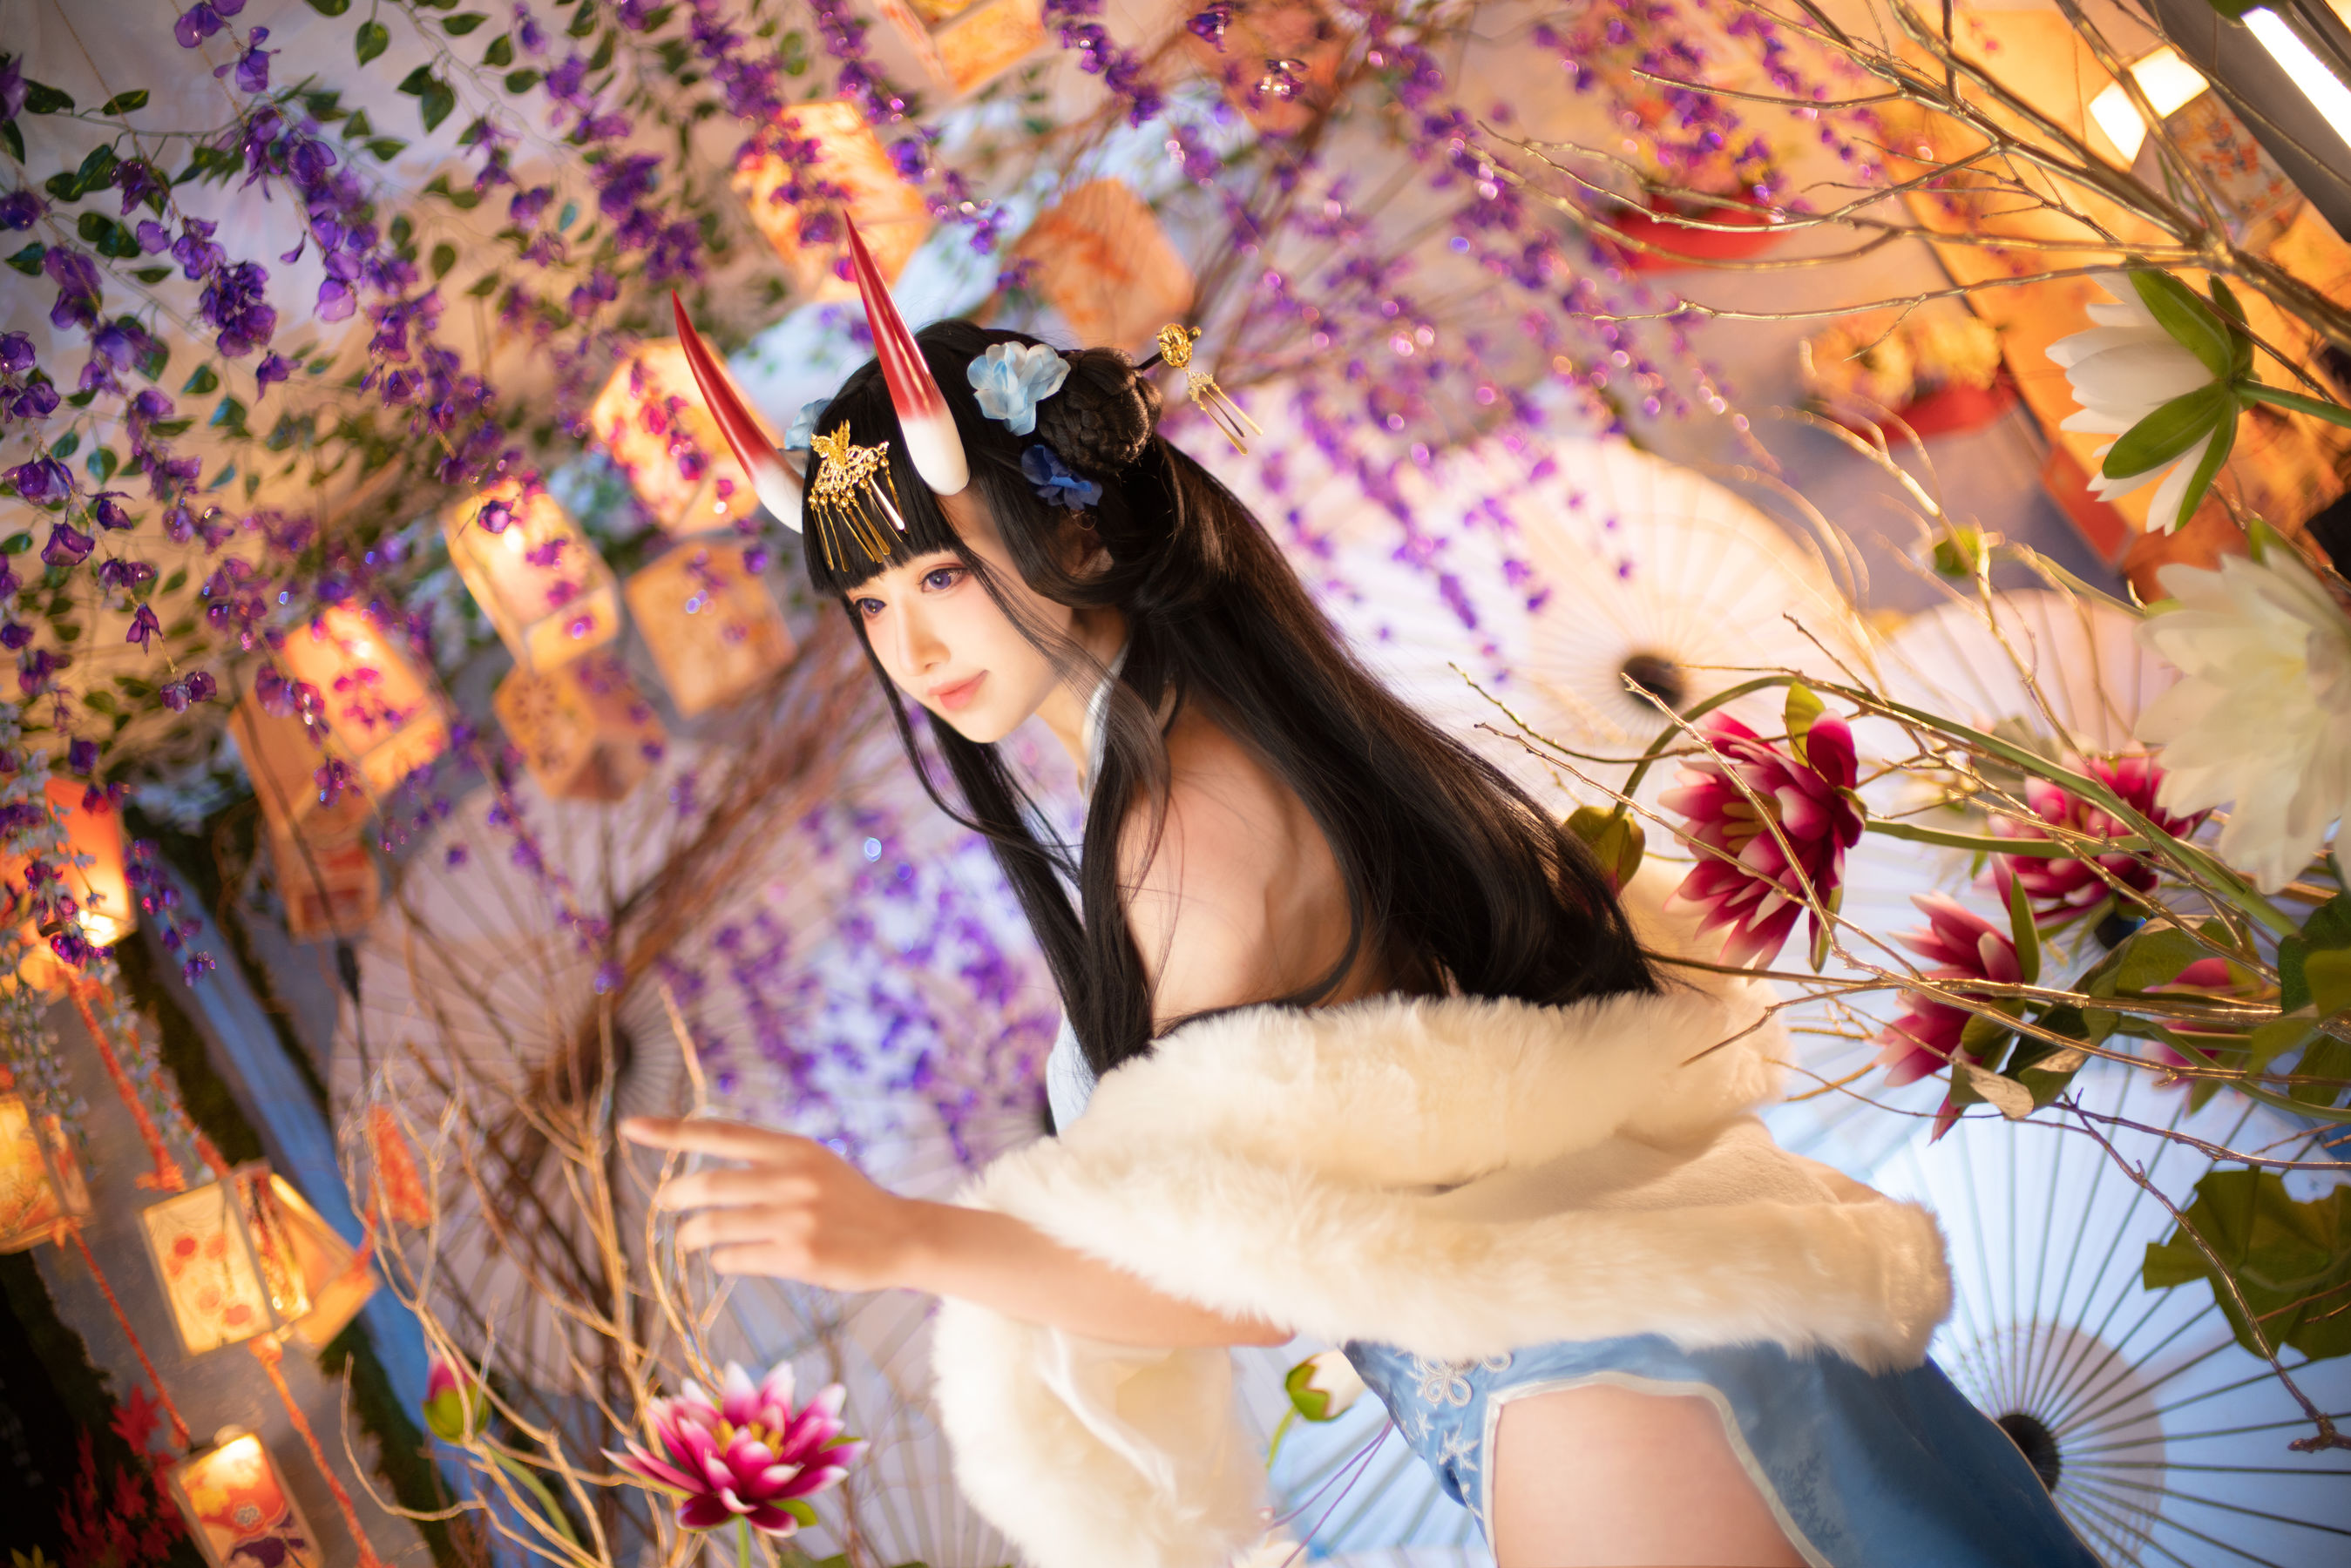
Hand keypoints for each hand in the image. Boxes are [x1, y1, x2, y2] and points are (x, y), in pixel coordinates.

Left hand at [621, 1117, 927, 1293]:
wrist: (903, 1236)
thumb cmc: (850, 1200)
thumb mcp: (815, 1162)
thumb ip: (768, 1159)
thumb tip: (704, 1169)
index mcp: (794, 1148)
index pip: (720, 1133)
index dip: (671, 1130)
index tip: (629, 1127)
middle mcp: (793, 1178)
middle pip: (707, 1184)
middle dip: (673, 1196)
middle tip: (664, 1204)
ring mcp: (796, 1219)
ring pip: (713, 1227)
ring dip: (691, 1236)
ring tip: (689, 1239)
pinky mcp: (799, 1257)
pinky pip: (735, 1259)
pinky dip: (721, 1260)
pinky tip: (727, 1258)